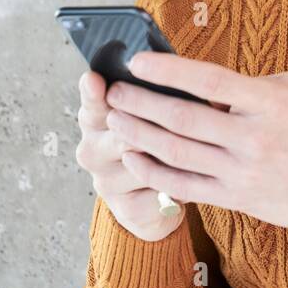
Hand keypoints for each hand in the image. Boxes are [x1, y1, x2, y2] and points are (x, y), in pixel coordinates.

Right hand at [74, 69, 184, 241]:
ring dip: (176, 158)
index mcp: (95, 119)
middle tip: (183, 124)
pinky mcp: (125, 208)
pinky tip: (191, 179)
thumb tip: (169, 79)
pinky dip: (181, 183)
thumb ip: (150, 97)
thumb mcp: (150, 114)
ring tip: (196, 152)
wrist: (154, 200)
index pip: (91, 103)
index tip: (95, 80)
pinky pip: (161, 189)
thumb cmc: (155, 142)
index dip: (93, 92)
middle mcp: (92, 150)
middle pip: (125, 134)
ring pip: (146, 163)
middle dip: (156, 129)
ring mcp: (106, 182)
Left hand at [103, 52, 287, 230]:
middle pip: (182, 118)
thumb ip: (252, 83)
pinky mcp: (238, 198)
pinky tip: (134, 156)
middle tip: (114, 92)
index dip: (169, 69)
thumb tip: (203, 81)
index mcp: (269, 102)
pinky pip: (185, 185)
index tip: (138, 61)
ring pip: (176, 151)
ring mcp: (244, 171)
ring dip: (139, 134)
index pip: (209, 80)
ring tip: (116, 120)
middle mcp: (253, 137)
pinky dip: (154, 171)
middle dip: (141, 103)